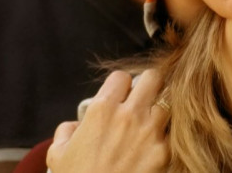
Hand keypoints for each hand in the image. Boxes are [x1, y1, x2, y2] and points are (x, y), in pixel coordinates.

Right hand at [46, 70, 169, 172]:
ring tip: (152, 123)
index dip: (121, 85)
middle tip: (145, 98)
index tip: (120, 96)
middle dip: (149, 86)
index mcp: (102, 110)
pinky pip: (172, 133)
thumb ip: (67, 131)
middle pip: (153, 78)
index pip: (121, 77)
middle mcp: (129, 115)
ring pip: (168, 103)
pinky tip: (157, 146)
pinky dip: (166, 137)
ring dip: (161, 111)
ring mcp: (150, 132)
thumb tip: (75, 125)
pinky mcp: (165, 152)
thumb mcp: (58, 153)